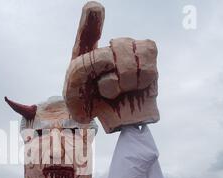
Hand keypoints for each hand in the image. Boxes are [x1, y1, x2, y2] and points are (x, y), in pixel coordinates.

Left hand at [63, 2, 158, 132]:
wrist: (113, 123)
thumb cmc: (91, 105)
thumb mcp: (73, 93)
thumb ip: (82, 70)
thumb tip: (108, 57)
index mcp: (86, 54)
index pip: (87, 33)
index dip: (91, 21)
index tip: (95, 9)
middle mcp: (109, 48)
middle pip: (117, 45)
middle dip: (113, 73)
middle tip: (106, 91)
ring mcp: (131, 53)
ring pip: (134, 53)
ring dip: (125, 80)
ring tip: (120, 90)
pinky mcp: (149, 63)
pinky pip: (149, 64)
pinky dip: (141, 80)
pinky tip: (135, 87)